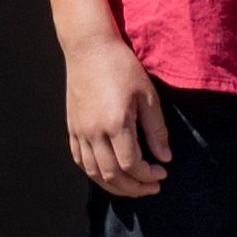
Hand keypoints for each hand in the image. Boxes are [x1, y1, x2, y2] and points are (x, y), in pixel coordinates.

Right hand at [63, 32, 170, 196]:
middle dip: (135, 188)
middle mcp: (94, 132)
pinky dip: (95, 174)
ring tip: (133, 187)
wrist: (89, 48)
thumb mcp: (148, 96)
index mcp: (116, 123)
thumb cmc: (122, 67)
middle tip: (152, 187)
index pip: (132, 165)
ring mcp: (80, 131)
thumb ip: (157, 130)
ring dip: (115, 187)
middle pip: (112, 176)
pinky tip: (109, 174)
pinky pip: (80, 160)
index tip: (162, 173)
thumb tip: (164, 158)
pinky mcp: (72, 128)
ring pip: (94, 173)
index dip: (149, 176)